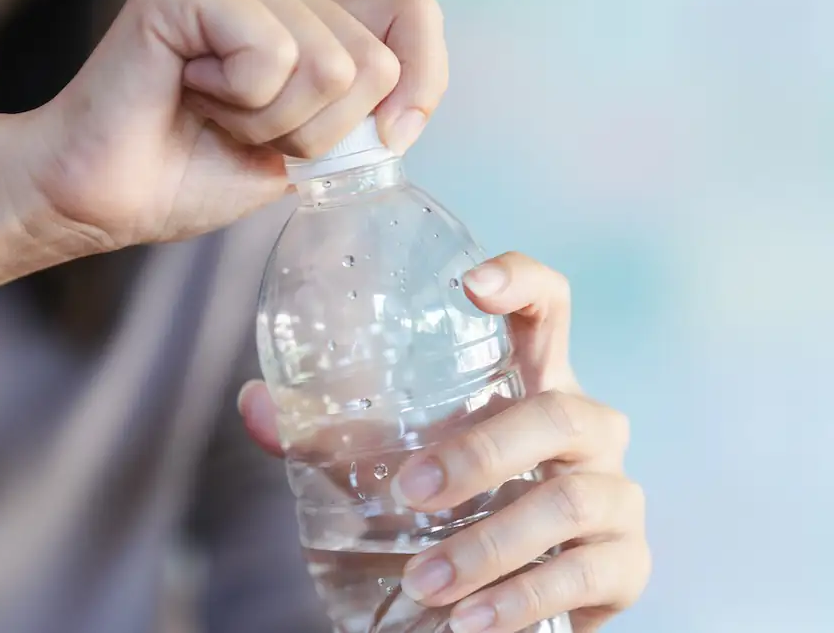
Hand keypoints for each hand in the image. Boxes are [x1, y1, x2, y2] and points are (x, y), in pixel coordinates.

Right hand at [1, 0, 446, 253]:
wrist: (99, 199)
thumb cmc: (184, 174)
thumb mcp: (300, 152)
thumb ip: (356, 118)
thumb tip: (401, 112)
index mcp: (304, 14)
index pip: (414, 16)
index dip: (422, 83)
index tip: (384, 138)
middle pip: (373, 61)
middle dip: (314, 131)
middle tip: (242, 131)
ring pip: (328, 64)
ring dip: (269, 123)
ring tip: (210, 113)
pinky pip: (271, 54)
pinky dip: (238, 101)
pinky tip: (187, 90)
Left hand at [238, 253, 649, 632]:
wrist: (508, 597)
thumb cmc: (452, 506)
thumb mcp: (394, 461)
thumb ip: (326, 436)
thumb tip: (254, 406)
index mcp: (532, 383)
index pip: (549, 309)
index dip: (522, 281)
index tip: (469, 284)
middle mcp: (586, 429)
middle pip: (558, 411)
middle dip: (481, 452)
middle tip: (411, 493)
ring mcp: (614, 495)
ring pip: (570, 500)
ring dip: (490, 545)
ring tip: (426, 583)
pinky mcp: (625, 564)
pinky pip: (586, 575)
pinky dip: (522, 600)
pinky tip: (470, 621)